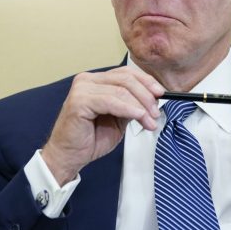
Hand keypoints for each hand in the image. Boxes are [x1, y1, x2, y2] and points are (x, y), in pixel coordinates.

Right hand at [41, 66, 163, 184]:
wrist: (70, 156)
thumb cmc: (91, 138)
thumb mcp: (119, 118)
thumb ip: (132, 105)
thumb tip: (154, 99)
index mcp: (97, 80)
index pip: (126, 73)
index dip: (146, 81)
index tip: (161, 93)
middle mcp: (87, 80)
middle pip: (126, 79)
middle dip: (146, 95)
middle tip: (156, 111)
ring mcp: (82, 89)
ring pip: (121, 90)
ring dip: (140, 106)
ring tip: (150, 120)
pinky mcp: (79, 101)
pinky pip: (111, 101)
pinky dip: (128, 108)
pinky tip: (139, 116)